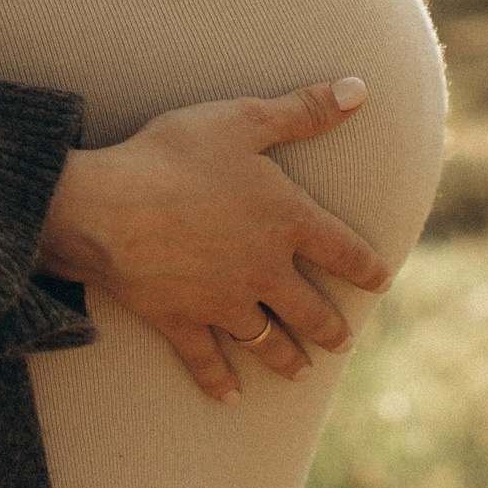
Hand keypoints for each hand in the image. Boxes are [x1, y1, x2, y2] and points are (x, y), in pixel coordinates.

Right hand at [37, 77, 387, 401]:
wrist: (106, 209)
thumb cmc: (174, 156)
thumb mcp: (243, 120)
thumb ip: (304, 110)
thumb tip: (359, 89)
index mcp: (286, 221)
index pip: (343, 250)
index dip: (367, 267)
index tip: (382, 281)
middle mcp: (264, 271)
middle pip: (310, 310)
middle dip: (330, 328)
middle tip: (342, 340)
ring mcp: (223, 303)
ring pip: (267, 342)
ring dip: (287, 360)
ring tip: (302, 372)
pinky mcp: (181, 322)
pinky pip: (206, 361)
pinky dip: (218, 381)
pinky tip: (229, 398)